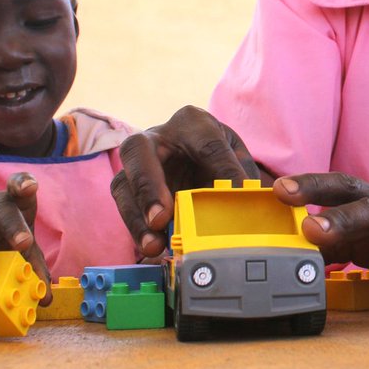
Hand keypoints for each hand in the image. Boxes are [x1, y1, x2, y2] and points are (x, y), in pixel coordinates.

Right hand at [111, 106, 260, 257]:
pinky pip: (123, 205)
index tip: (237, 192)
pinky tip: (151, 246)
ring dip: (137, 216)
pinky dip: (136, 229)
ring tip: (154, 244)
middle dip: (148, 185)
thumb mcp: (236, 157)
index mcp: (192, 122)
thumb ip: (241, 173)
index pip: (207, 142)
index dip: (223, 167)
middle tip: (162, 217)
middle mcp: (157, 136)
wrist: (197, 159)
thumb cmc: (218, 157)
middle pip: (139, 151)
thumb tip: (244, 196)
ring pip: (124, 183)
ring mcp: (136, 161)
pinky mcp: (127, 186)